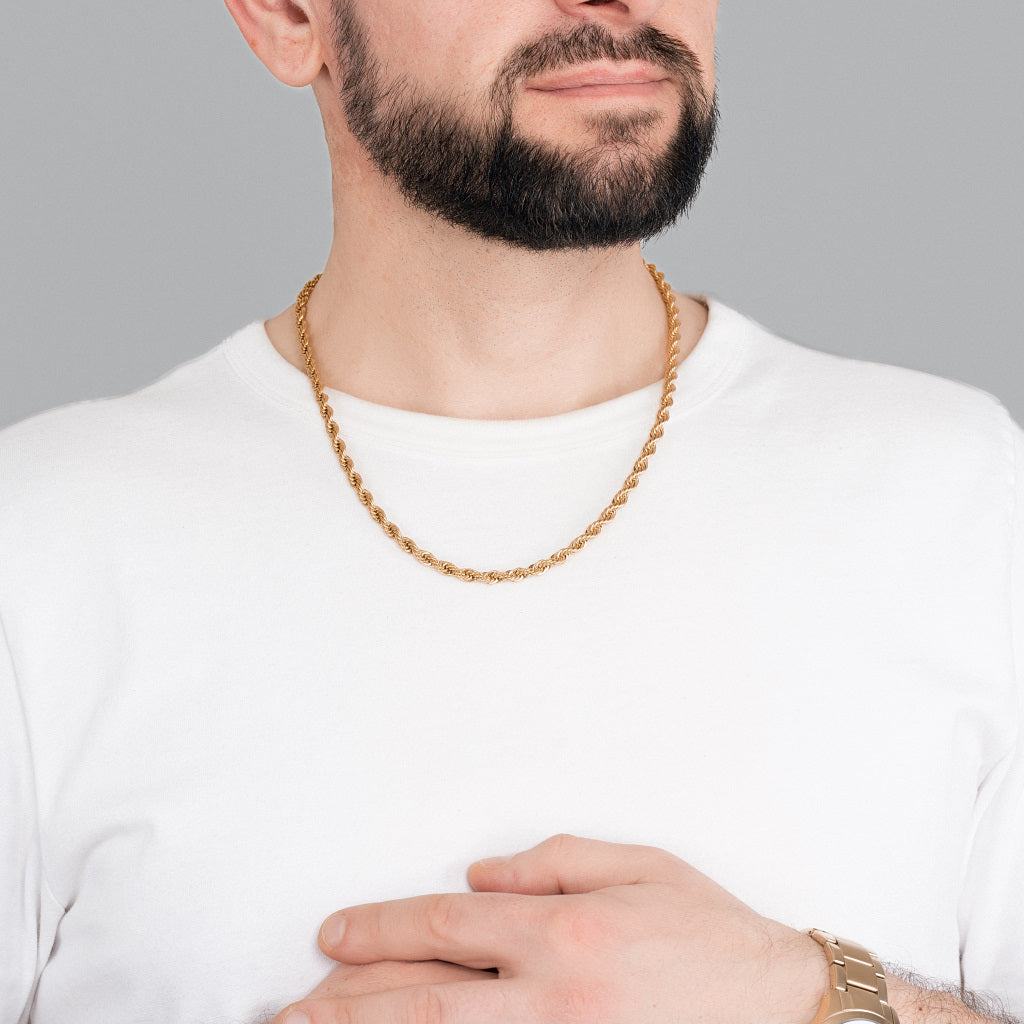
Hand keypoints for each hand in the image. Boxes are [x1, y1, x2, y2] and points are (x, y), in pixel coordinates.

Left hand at [282, 834, 827, 1023]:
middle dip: (345, 1002)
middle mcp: (552, 995)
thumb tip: (479, 875)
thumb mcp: (640, 865)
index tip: (331, 935)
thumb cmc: (710, 935)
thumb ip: (553, 860)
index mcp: (564, 930)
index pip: (445, 927)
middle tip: (289, 1010)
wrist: (781, 1009)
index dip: (378, 930)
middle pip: (424, 999)